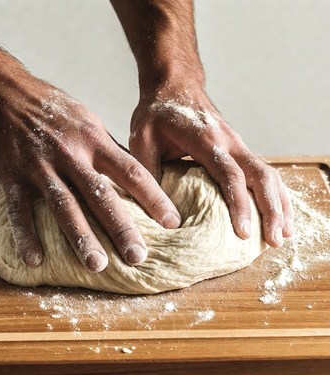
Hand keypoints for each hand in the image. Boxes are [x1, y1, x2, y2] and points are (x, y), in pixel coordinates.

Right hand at [0, 74, 180, 271]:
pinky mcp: (12, 176)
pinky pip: (19, 210)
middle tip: (138, 258)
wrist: (4, 95)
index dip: (154, 198)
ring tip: (97, 265)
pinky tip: (36, 260)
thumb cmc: (53, 110)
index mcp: (94, 140)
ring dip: (80, 237)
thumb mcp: (87, 121)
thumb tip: (136, 175)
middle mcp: (70, 154)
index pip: (131, 172)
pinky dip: (26, 235)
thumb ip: (109, 149)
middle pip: (100, 195)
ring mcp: (40, 166)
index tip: (172, 222)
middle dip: (121, 228)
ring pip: (63, 205)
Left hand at [129, 83, 293, 246]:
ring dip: (279, 203)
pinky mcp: (237, 148)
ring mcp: (237, 143)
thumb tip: (159, 212)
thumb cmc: (156, 112)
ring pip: (268, 174)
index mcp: (205, 139)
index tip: (243, 232)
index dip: (239, 204)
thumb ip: (149, 173)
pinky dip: (273, 193)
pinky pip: (263, 171)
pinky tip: (277, 212)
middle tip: (275, 240)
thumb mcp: (142, 140)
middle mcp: (229, 141)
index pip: (229, 174)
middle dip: (271, 209)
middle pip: (261, 175)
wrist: (173, 84)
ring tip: (283, 233)